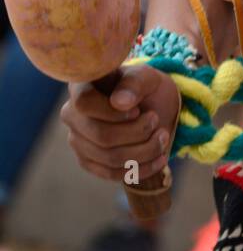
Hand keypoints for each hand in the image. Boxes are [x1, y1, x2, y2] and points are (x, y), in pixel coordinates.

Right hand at [60, 65, 180, 183]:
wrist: (150, 106)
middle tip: (157, 120)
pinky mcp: (88, 162)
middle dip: (137, 132)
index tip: (138, 111)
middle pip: (101, 135)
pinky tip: (160, 159)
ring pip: (109, 158)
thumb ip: (134, 83)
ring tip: (163, 137)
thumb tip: (120, 102)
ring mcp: (78, 141)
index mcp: (80, 87)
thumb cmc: (143, 87)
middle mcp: (72, 115)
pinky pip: (112, 173)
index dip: (113, 112)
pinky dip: (141, 169)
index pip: (85, 103)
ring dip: (144, 151)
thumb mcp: (145, 77)